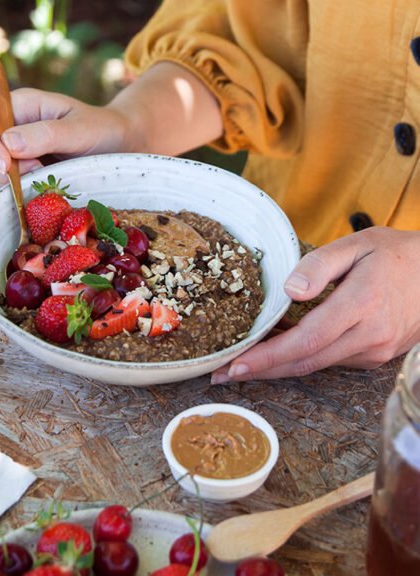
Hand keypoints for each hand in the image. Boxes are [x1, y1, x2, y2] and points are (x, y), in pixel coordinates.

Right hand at [0, 88, 131, 193]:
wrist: (120, 147)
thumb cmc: (102, 130)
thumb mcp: (80, 129)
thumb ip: (46, 134)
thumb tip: (8, 143)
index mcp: (20, 105)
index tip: (6, 164)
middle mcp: (10, 127)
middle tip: (34, 173)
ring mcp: (12, 152)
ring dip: (5, 182)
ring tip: (42, 178)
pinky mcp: (20, 174)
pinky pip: (1, 187)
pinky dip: (13, 193)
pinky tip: (39, 190)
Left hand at [211, 227, 419, 382]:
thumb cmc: (396, 254)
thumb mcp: (357, 245)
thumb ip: (320, 266)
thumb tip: (289, 292)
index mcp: (362, 306)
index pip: (307, 340)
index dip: (268, 357)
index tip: (235, 365)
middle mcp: (369, 337)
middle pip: (305, 362)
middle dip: (260, 371)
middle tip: (222, 374)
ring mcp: (374, 351)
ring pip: (316, 365)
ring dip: (278, 365)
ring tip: (242, 359)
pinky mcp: (375, 356)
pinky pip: (330, 360)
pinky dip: (301, 356)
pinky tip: (279, 347)